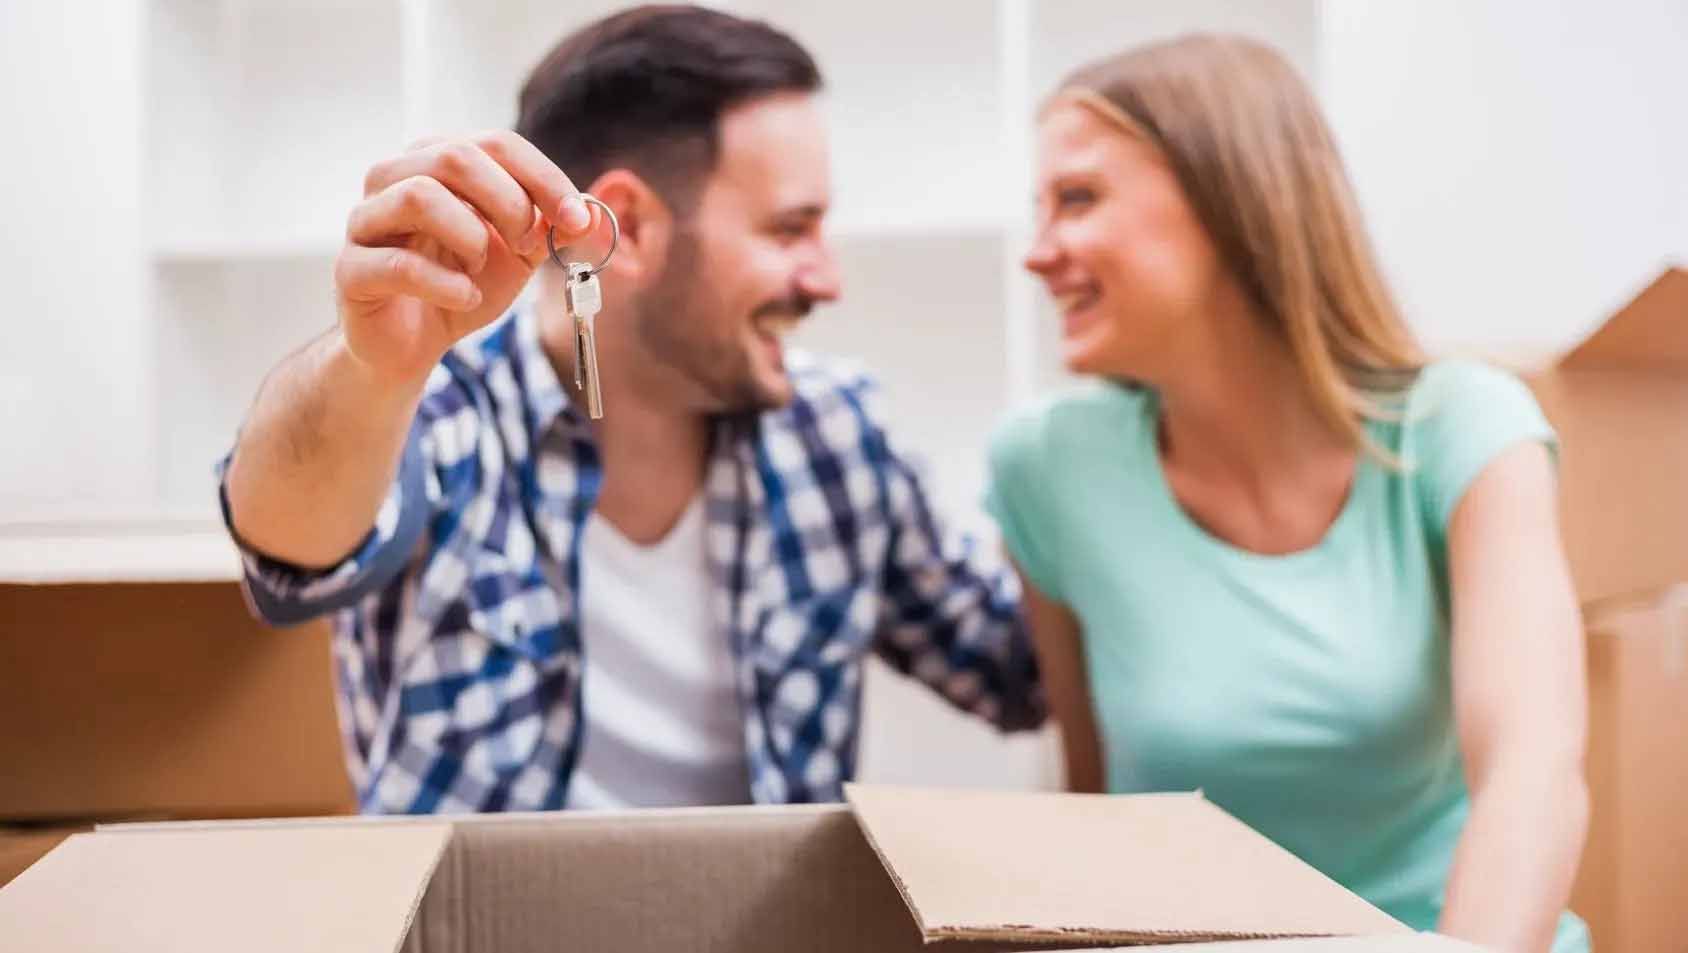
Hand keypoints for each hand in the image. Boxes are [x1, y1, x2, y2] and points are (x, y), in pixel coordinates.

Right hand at [334, 131, 596, 381]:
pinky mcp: (351, 270)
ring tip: (480, 267)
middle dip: (508, 203)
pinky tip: (464, 298)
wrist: (410, 344)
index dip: (544, 179)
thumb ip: (548, 228)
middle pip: (454, 157)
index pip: (496, 144)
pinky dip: (447, 285)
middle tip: (526, 244)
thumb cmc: (459, 284)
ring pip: (419, 196)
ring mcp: (365, 221)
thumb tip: (587, 214)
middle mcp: (394, 177)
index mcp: (437, 161)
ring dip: (470, 237)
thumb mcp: (517, 254)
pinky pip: (399, 265)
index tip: (576, 219)